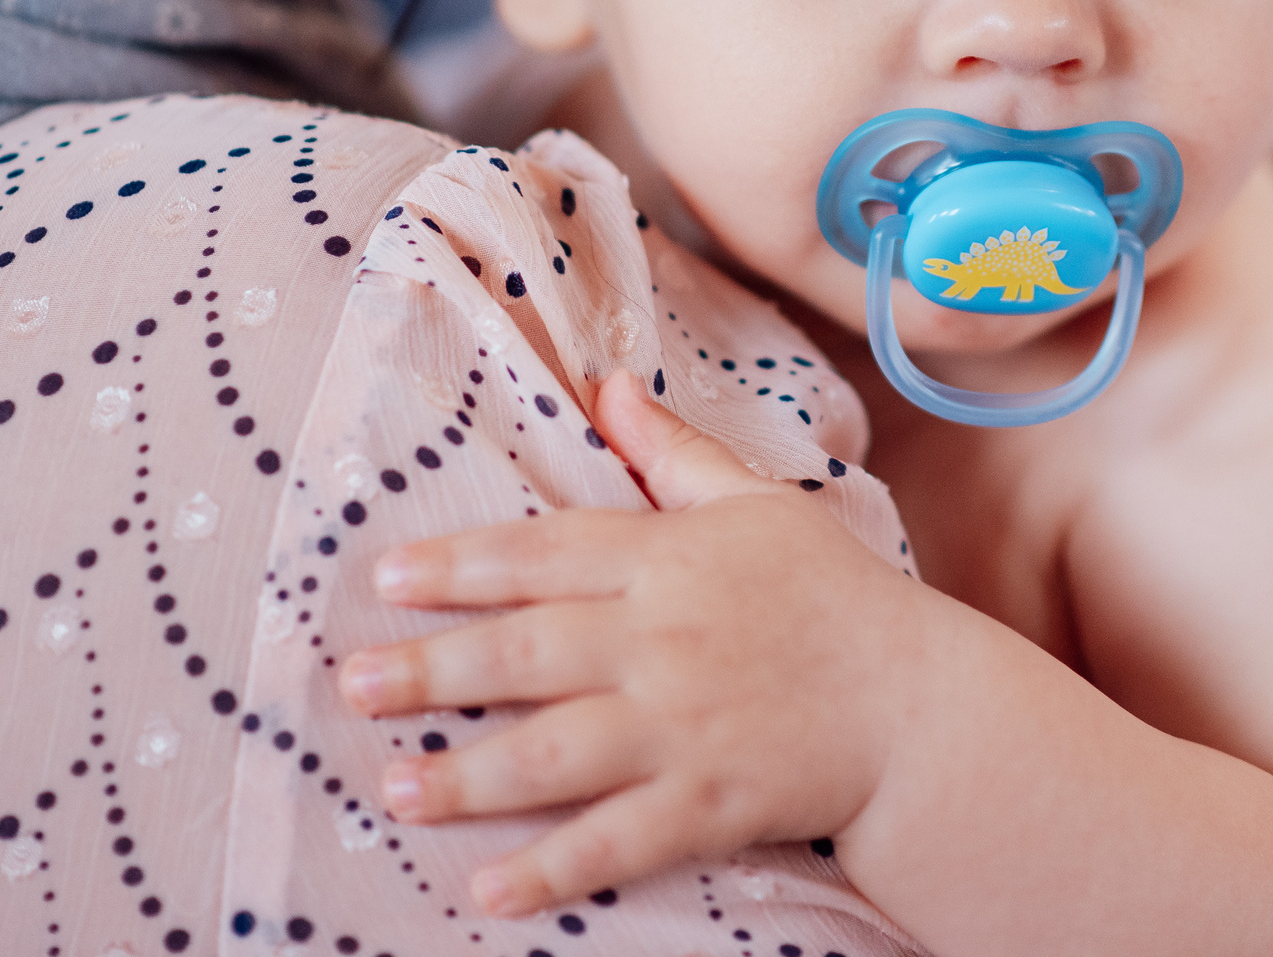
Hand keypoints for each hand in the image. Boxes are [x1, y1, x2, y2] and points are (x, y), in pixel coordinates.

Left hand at [335, 369, 936, 917]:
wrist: (919, 702)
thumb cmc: (832, 593)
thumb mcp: (755, 502)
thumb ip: (673, 452)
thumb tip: (608, 386)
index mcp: (669, 559)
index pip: (544, 553)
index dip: (459, 565)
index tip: (386, 576)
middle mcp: (665, 640)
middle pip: (528, 653)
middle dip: (433, 669)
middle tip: (352, 684)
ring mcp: (688, 726)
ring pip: (558, 751)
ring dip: (470, 772)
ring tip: (396, 786)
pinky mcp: (713, 802)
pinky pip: (618, 839)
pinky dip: (552, 866)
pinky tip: (486, 887)